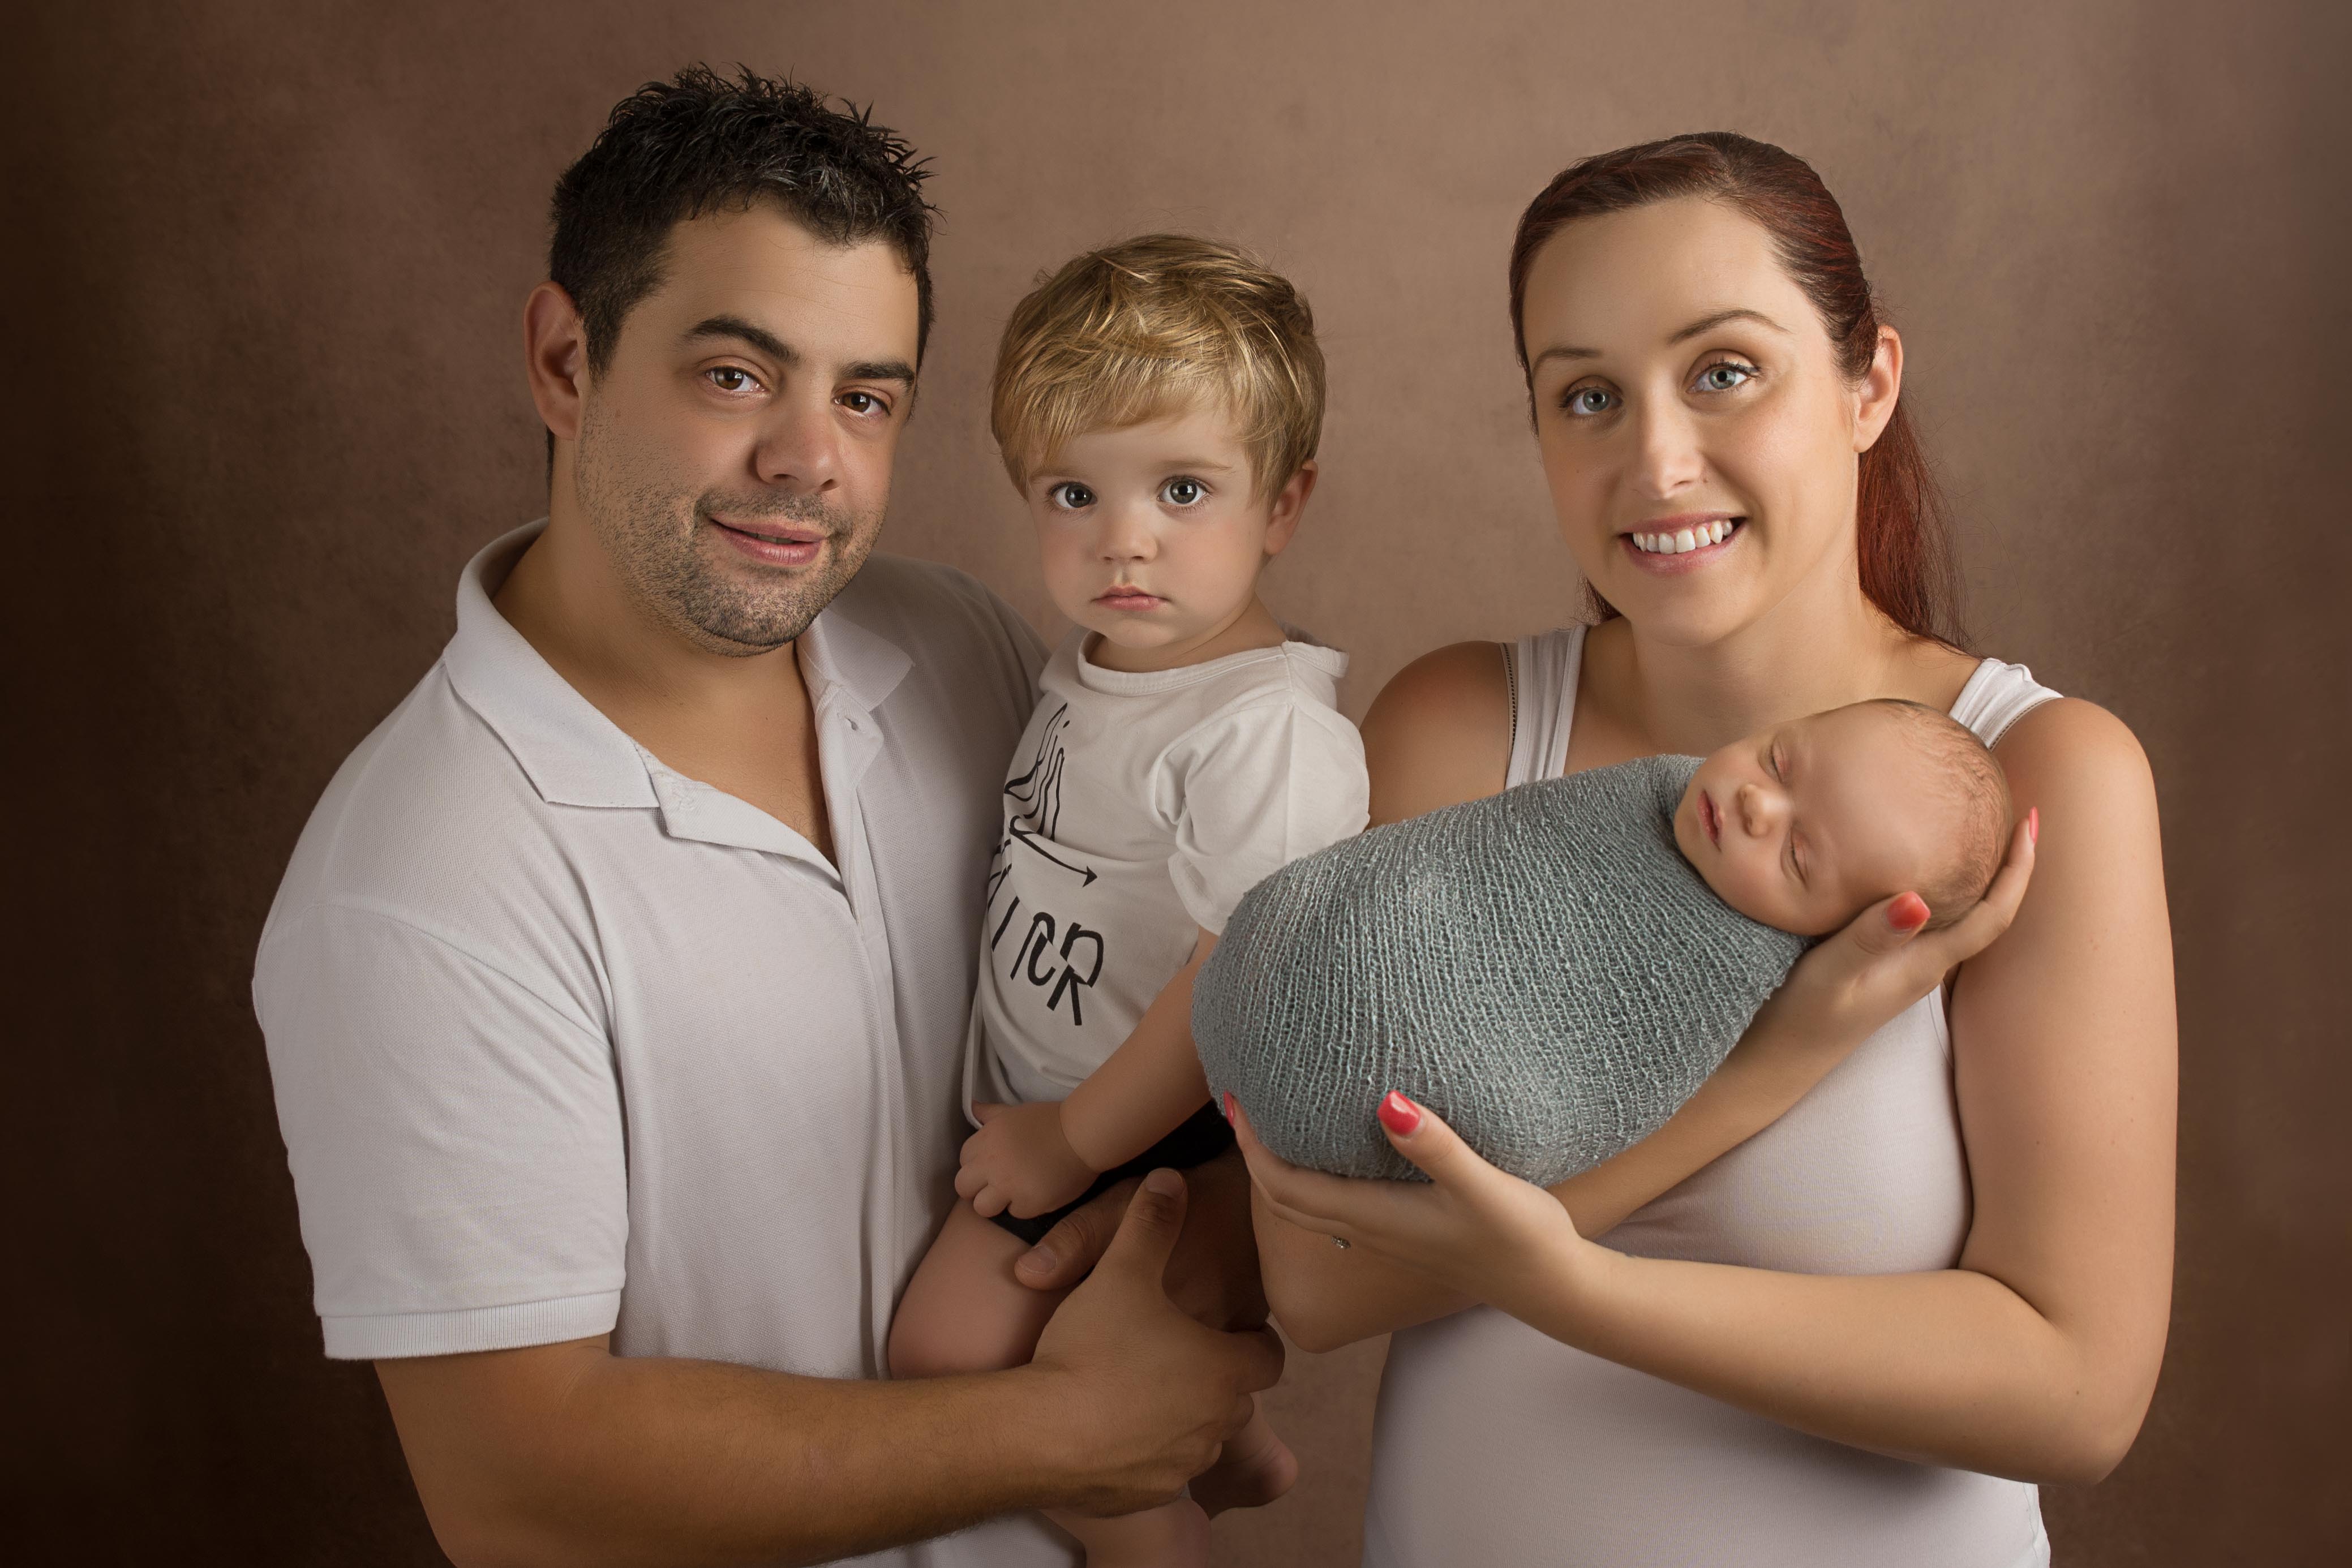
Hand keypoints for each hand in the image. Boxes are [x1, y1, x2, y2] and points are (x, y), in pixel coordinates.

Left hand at [957, 1101, 1097, 1218]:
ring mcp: (1008, 1186)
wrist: (1083, 1136)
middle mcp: (992, 1163)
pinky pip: (1014, 1213)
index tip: (992, 1165)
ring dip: (995, 1203)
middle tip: (997, 1185)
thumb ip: (991, 1114)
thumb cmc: (1050, 1121)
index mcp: (987, 1139)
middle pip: (963, 1187)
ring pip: (981, 1207)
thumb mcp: (1015, 1113)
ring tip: (1013, 1194)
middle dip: (977, 1187)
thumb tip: (972, 1106)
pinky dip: (1024, 1206)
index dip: (976, 1164)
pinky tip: (1037, 1193)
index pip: (963, 1160)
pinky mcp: (1028, 1204)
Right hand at [1028, 1169, 1286, 1516]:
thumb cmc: (1092, 1349)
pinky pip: (1162, 1472)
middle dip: (1214, 1378)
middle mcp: (1216, 1423)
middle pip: (1235, 1399)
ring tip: (1140, 1389)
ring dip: (1183, 1417)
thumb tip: (1169, 1178)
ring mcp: (1183, 1465)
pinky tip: (1111, 1427)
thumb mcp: (1121, 1271)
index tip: (1227, 1328)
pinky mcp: (1147, 1495)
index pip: (1268, 1356)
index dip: (1253, 1339)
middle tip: (1175, 1353)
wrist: (1042, 1434)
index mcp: (1223, 1369)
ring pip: (1200, 1438)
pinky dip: (1148, 1453)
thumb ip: (1150, 1222)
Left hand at [1231, 1091, 1594, 1322]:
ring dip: (1279, 1169)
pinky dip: (1313, 1178)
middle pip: (1285, 1199)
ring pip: (1308, 1206)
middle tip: (1238, 1105)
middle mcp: (1369, 1229)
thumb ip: (1434, 1146)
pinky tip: (1331, 1149)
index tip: (1235, 1100)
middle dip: (1253, 1155)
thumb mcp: (1479, 1186)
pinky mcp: (1404, 1232)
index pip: (1286, 1186)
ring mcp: (1385, 1235)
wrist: (1549, 1287)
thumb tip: (1387, 1103)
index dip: (1253, 1147)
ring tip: (1272, 1123)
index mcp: (1373, 1217)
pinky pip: (1337, 1205)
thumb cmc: (1518, 1237)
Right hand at [1757, 811, 2039, 1062]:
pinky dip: (1941, 885)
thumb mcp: (1830, 974)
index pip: (1992, 917)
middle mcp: (1926, 963)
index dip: (2018, 873)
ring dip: (1980, 875)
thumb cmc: (1801, 1018)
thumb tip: (1917, 899)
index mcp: (1924, 964)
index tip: (2030, 825)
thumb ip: (1869, 938)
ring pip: (1961, 914)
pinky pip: (1930, 917)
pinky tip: (1923, 866)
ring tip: (1984, 830)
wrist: (1780, 1058)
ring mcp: (1907, 964)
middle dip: (2009, 866)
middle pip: (1988, 912)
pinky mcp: (1886, 961)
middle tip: (2019, 815)